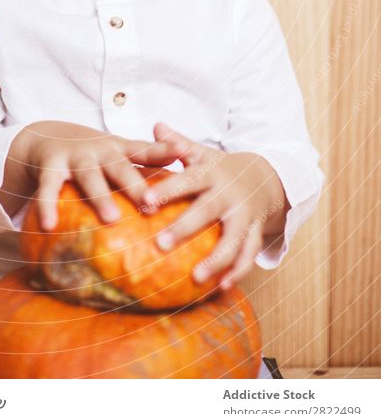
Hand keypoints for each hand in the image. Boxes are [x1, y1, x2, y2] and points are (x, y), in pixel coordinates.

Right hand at [20, 120, 191, 230]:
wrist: (46, 136)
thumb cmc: (95, 154)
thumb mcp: (121, 154)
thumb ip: (150, 164)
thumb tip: (189, 181)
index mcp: (120, 150)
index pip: (146, 149)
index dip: (165, 149)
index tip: (184, 152)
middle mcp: (100, 152)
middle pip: (121, 168)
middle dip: (136, 186)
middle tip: (152, 205)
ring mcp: (75, 158)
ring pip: (90, 177)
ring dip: (101, 197)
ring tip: (112, 219)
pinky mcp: (50, 167)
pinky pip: (49, 188)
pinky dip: (48, 206)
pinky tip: (49, 226)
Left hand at [142, 122, 288, 289]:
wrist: (267, 177)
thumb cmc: (221, 167)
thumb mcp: (202, 152)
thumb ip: (177, 143)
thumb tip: (155, 125)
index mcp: (211, 173)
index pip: (187, 180)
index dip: (167, 190)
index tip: (145, 201)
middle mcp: (229, 195)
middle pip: (207, 212)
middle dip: (184, 228)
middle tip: (159, 244)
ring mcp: (245, 215)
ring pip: (233, 239)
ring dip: (216, 260)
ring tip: (196, 278)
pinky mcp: (255, 232)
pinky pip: (249, 255)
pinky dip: (238, 272)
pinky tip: (221, 288)